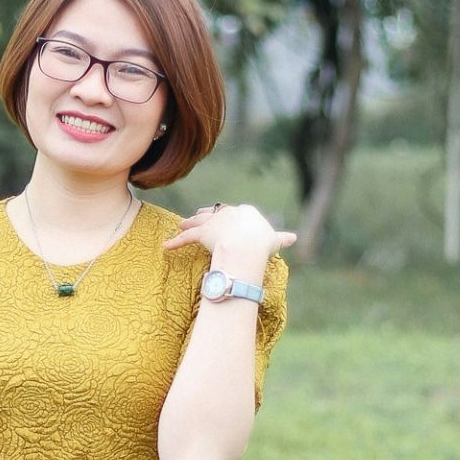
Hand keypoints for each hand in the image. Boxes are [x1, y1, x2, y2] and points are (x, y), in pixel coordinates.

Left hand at [162, 202, 297, 262]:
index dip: (226, 216)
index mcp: (246, 212)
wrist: (248, 246)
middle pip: (213, 213)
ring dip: (188, 224)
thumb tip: (294, 238)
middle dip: (204, 216)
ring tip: (180, 225)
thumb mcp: (274, 240)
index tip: (222, 218)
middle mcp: (228, 213)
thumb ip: (281, 239)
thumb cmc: (262, 244)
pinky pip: (186, 239)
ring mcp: (214, 222)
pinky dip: (175, 242)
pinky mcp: (202, 233)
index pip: (234, 212)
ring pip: (198, 222)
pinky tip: (165, 246)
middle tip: (195, 218)